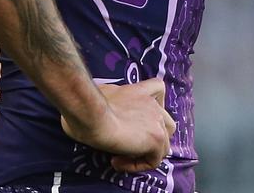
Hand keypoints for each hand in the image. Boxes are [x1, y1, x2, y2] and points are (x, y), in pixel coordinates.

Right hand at [61, 79, 176, 173]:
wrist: (92, 115)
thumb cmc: (86, 107)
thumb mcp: (98, 96)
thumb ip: (107, 99)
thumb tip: (97, 105)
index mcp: (139, 91)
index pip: (158, 88)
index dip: (154, 106)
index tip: (135, 120)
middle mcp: (152, 105)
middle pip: (167, 123)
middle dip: (151, 137)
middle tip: (127, 144)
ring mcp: (157, 122)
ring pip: (163, 144)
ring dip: (144, 154)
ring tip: (121, 156)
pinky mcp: (156, 139)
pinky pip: (154, 160)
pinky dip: (137, 165)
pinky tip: (117, 161)